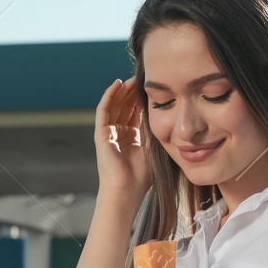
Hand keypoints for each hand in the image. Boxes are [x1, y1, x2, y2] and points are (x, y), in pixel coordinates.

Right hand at [94, 78, 149, 201]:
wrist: (126, 190)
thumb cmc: (141, 176)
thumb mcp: (153, 148)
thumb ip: (155, 131)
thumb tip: (166, 112)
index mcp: (131, 137)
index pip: (135, 112)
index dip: (142, 99)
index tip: (152, 87)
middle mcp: (119, 133)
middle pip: (124, 106)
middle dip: (132, 92)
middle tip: (141, 78)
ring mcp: (108, 133)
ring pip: (114, 105)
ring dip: (122, 91)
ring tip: (131, 78)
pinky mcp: (101, 133)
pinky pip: (104, 109)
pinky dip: (109, 95)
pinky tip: (117, 84)